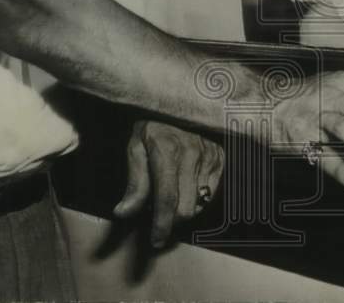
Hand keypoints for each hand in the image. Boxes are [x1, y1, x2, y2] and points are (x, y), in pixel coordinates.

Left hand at [113, 120, 223, 247]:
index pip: (166, 199)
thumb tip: (124, 212)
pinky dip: (197, 197)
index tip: (156, 240)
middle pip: (186, 208)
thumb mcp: (135, 147)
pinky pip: (211, 193)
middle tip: (159, 216)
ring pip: (200, 203)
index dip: (161, 225)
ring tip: (172, 196)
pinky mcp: (220, 158)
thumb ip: (134, 182)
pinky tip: (186, 186)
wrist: (179, 103)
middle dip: (172, 220)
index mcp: (167, 151)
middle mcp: (192, 154)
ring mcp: (209, 156)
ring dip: (184, 208)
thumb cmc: (153, 125)